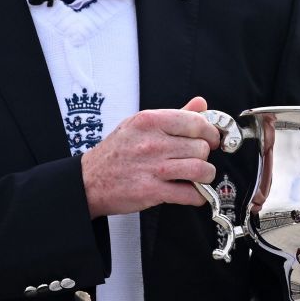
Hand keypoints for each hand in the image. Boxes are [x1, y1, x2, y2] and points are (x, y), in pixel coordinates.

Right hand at [81, 96, 221, 216]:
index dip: (210, 132)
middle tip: (196, 160)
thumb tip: (201, 104)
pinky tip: (191, 192)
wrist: (89, 180)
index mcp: (150, 121)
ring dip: (205, 176)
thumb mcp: (140, 125)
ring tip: (197, 177)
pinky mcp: (152, 191)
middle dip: (204, 156)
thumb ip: (174, 115)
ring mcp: (153, 167)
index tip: (211, 139)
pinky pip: (191, 194)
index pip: (197, 122)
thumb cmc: (116, 152)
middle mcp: (152, 142)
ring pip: (201, 170)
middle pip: (202, 147)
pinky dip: (198, 196)